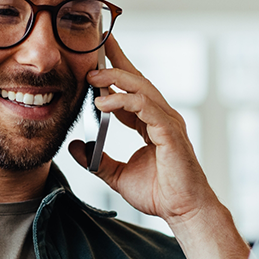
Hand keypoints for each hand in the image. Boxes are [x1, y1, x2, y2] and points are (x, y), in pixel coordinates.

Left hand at [68, 35, 216, 225]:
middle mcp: (161, 117)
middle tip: (94, 48)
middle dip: (116, 60)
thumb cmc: (160, 193)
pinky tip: (103, 102)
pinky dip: (123, 101)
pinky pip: (145, 107)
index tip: (96, 55)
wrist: (182, 211)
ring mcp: (167, 122)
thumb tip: (75, 147)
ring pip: (141, 88)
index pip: (131, 89)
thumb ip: (97, 160)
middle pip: (137, 79)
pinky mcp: (170, 132)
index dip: (114, 70)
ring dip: (115, 78)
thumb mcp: (117, 175)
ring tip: (91, 77)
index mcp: (150, 122)